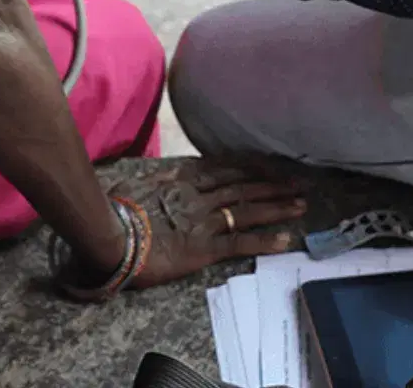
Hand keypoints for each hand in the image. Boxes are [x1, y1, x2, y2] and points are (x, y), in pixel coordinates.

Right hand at [106, 160, 305, 288]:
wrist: (111, 235)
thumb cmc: (115, 211)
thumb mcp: (135, 184)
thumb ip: (155, 179)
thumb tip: (164, 173)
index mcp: (183, 182)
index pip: (224, 171)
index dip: (249, 168)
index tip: (268, 165)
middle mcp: (200, 198)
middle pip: (243, 188)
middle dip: (271, 185)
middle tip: (298, 183)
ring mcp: (205, 221)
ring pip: (248, 210)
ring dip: (277, 207)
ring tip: (301, 204)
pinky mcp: (206, 247)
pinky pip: (241, 242)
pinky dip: (265, 240)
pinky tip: (287, 239)